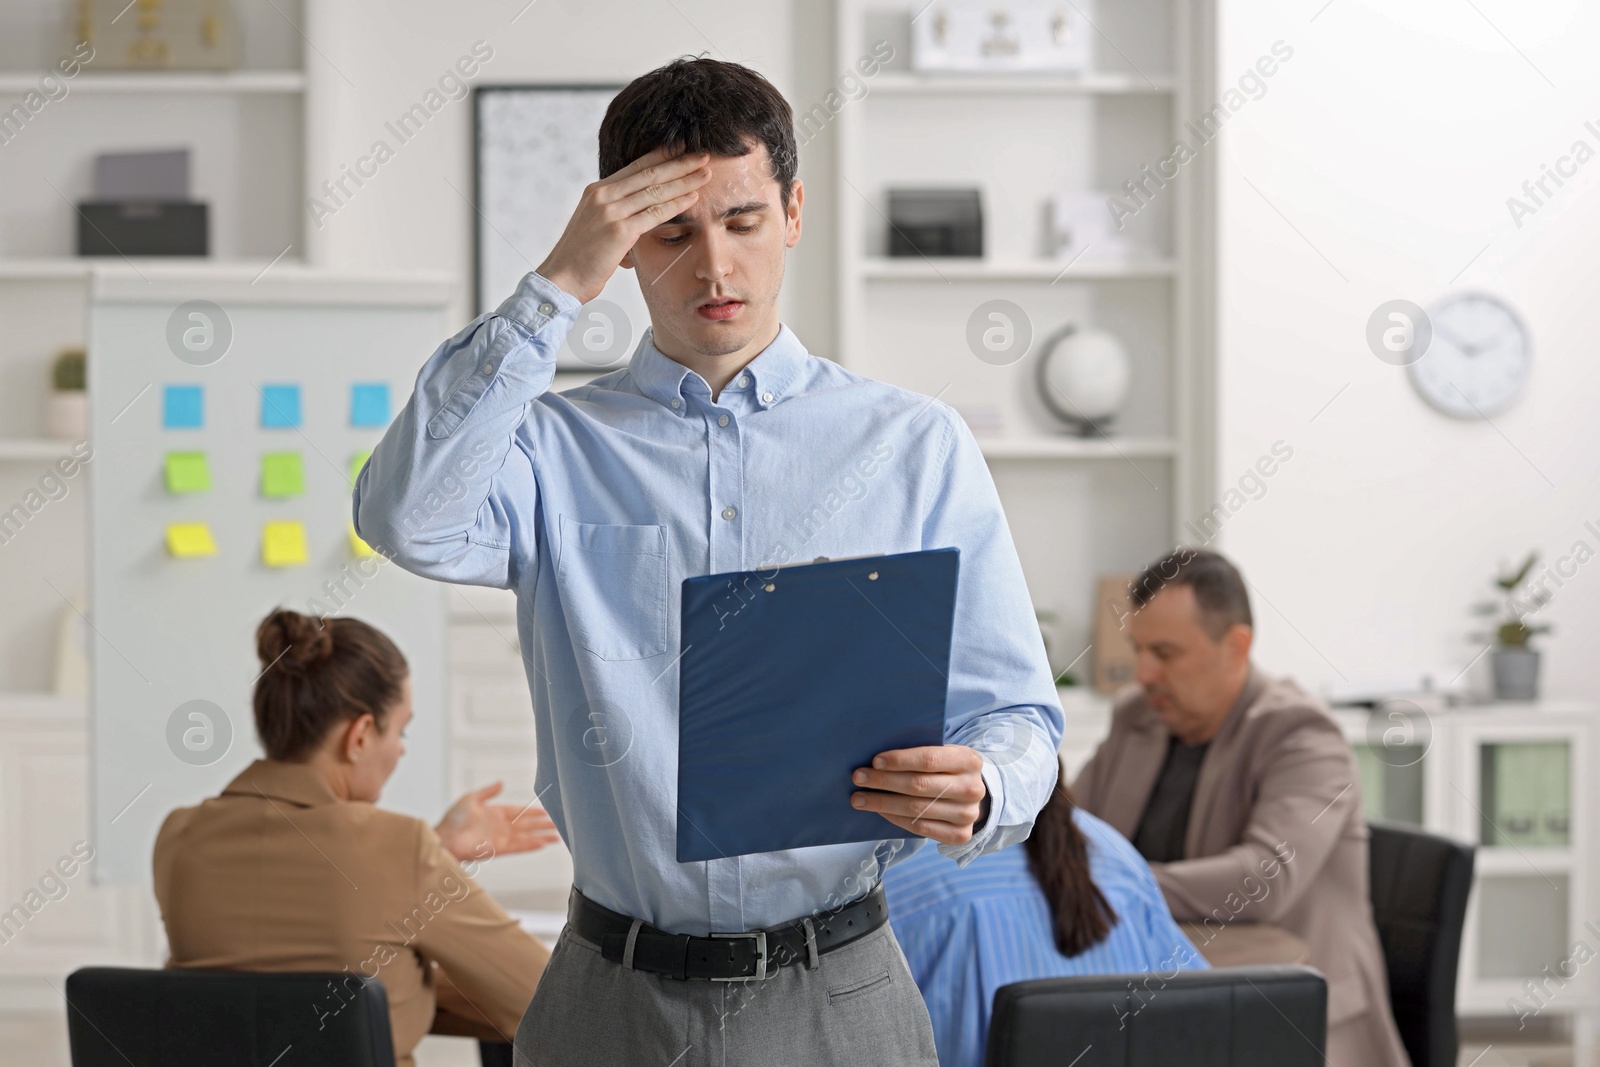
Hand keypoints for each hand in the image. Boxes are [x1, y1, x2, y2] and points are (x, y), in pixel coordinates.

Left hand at [434, 781, 559, 862]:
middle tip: (558, 824)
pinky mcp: (498, 849)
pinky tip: (542, 844)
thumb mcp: (471, 798)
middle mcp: (500, 827)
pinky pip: (518, 847)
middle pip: (527, 825)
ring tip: (557, 837)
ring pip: (526, 837)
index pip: (519, 811)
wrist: (444, 838)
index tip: (547, 812)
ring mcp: (501, 838)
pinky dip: (530, 845)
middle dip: (542, 825)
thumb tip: (501, 783)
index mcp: (495, 813)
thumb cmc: (453, 819)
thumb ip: (488, 791)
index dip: (533, 812)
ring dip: (541, 836)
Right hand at [535, 145, 712, 303]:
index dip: (662, 157)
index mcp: (597, 191)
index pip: (636, 167)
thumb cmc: (580, 259)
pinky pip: (654, 214)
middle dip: (680, 163)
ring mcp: (610, 212)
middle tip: (704, 154)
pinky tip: (693, 198)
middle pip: (649, 173)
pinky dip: (676, 204)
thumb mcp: (596, 227)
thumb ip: (617, 216)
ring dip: (684, 180)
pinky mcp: (619, 231)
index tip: (683, 150)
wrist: (560, 279)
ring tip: (706, 173)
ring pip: (655, 191)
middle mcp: (603, 195)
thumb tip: (640, 220)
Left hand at [851, 745, 988, 845]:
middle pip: (919, 785)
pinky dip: (895, 819)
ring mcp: (968, 814)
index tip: (875, 761)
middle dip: (884, 781)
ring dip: (882, 803)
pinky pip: (920, 827)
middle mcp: (972, 788)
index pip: (929, 759)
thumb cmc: (947, 769)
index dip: (900, 760)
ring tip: (859, 798)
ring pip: (916, 809)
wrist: (970, 796)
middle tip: (858, 778)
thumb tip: (877, 758)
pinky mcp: (960, 835)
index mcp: (969, 760)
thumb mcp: (943, 753)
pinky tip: (879, 812)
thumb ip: (920, 753)